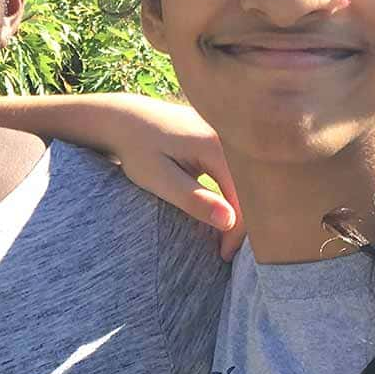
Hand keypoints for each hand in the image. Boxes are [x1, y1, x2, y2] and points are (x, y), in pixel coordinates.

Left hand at [98, 95, 244, 258]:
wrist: (123, 118)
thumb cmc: (136, 148)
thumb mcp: (159, 179)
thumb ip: (193, 199)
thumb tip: (229, 221)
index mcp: (218, 144)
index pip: (243, 197)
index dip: (237, 231)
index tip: (223, 255)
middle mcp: (229, 136)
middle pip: (251, 189)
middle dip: (243, 222)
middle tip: (227, 251)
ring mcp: (227, 135)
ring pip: (245, 181)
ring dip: (238, 209)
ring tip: (225, 237)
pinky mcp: (221, 139)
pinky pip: (236, 172)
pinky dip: (232, 194)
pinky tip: (222, 212)